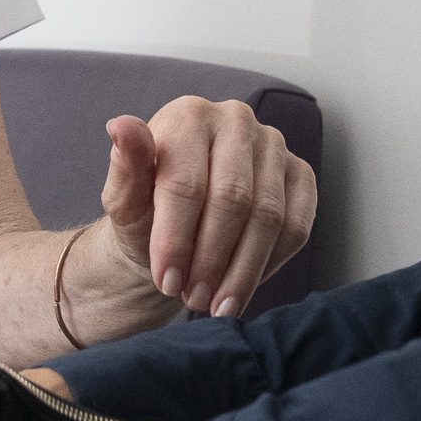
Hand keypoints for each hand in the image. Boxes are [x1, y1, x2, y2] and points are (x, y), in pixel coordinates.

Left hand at [101, 95, 319, 321]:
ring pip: (269, 217)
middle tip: (193, 299)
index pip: (186, 185)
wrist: (176, 226)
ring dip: (243, 270)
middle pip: (233, 200)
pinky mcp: (300, 174)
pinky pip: (297, 225)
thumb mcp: (124, 198)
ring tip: (217, 304)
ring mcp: (274, 145)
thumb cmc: (147, 210)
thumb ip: (124, 167)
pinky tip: (244, 285)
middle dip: (212, 260)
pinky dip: (271, 264)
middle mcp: (236, 120)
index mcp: (188, 115)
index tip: (166, 281)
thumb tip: (120, 125)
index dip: (176, 240)